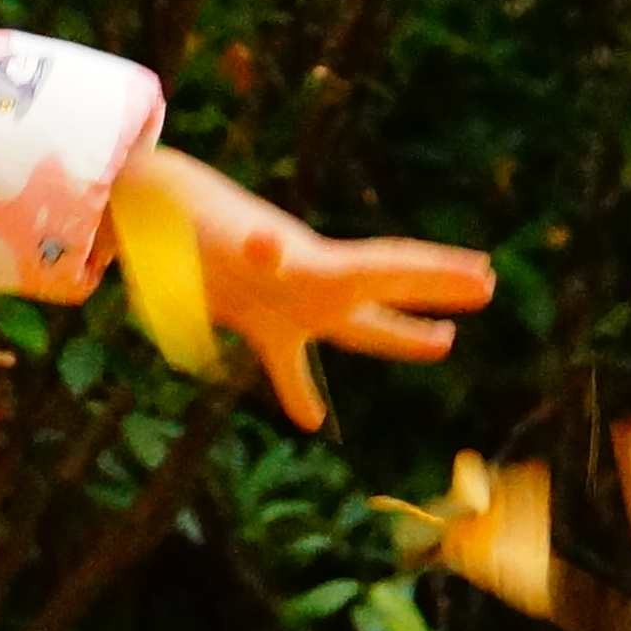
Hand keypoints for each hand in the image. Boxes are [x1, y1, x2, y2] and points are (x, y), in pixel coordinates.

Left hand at [121, 145, 494, 431]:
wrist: (144, 210)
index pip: (389, 269)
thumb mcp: (215, 232)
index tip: (482, 276)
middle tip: (486, 284)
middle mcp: (309, 282)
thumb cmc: (183, 221)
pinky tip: (309, 421)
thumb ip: (248, 246)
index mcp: (313, 264)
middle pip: (386, 292)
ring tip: (442, 343)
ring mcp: (285, 303)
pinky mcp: (253, 320)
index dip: (438, 275)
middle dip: (435, 292)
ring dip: (397, 336)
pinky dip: (298, 389)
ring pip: (354, 327)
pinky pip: (286, 361)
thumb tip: (268, 250)